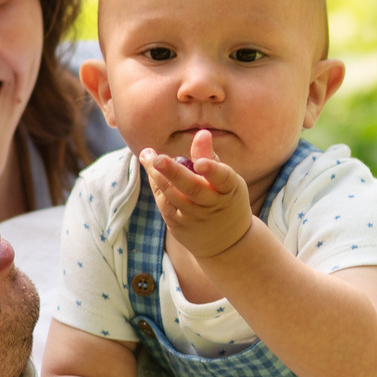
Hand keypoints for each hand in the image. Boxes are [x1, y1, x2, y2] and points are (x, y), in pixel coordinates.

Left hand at [142, 134, 252, 260]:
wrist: (227, 242)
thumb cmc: (225, 199)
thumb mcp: (226, 180)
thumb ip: (210, 157)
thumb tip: (202, 133)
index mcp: (229, 189)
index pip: (222, 178)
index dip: (212, 170)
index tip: (200, 163)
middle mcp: (212, 204)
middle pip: (191, 188)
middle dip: (173, 172)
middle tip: (157, 158)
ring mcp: (194, 217)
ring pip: (172, 195)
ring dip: (157, 175)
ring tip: (147, 155)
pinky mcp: (179, 225)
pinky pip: (164, 203)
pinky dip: (156, 185)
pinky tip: (151, 170)